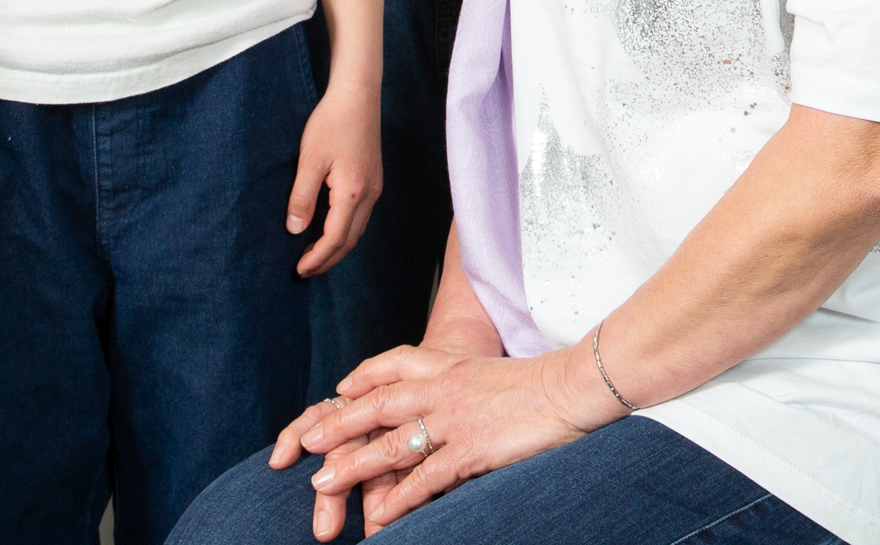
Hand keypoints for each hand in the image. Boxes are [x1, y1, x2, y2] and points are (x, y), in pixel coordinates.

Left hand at [271, 342, 598, 534]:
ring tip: (323, 485)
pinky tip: (380, 516)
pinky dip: (399, 499)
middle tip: (307, 444)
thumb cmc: (541, 383)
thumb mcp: (492, 371)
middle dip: (338, 425)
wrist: (572, 387)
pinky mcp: (471, 450)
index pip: (394, 363)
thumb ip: (464, 382)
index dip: (363, 376)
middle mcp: (443, 389)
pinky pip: (424, 478)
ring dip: (354, 467)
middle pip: (376, 405)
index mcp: (450, 366)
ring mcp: (454, 420)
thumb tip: (451, 397)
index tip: (341, 388)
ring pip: (391, 445)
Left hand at [290, 79, 381, 276]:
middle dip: (328, 260)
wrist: (358, 95)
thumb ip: (302, 197)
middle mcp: (369, 194)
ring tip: (314, 256)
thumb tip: (294, 230)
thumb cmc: (332, 122)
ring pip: (358, 230)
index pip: (335, 238)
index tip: (298, 269)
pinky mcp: (373, 180)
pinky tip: (329, 230)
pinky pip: (361, 217)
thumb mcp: (310, 160)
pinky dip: (345, 232)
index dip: (317, 258)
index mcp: (353, 192)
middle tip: (305, 271)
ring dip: (337, 248)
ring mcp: (374, 188)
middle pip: (350, 240)